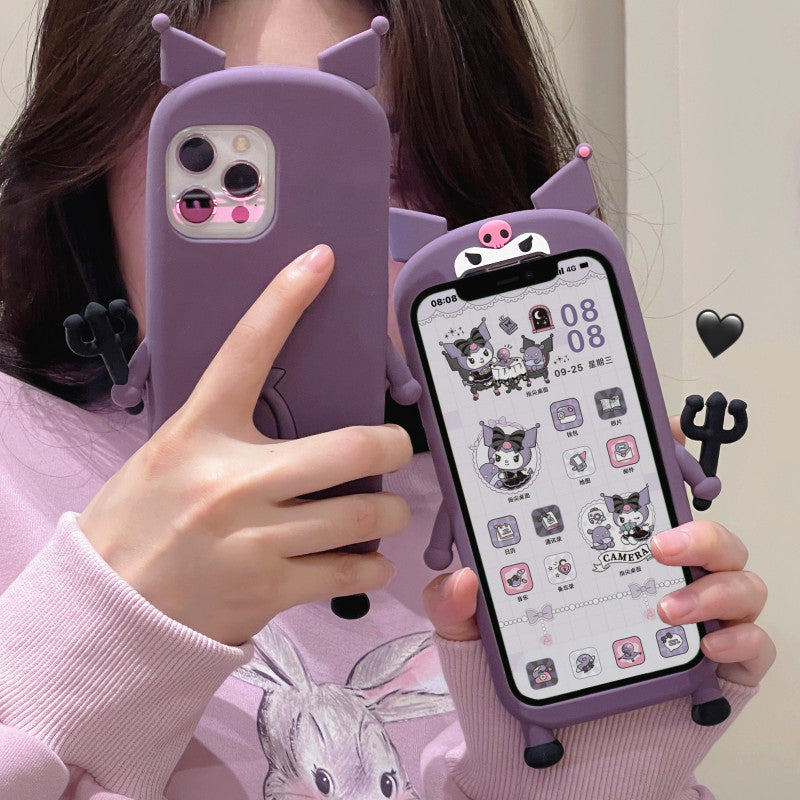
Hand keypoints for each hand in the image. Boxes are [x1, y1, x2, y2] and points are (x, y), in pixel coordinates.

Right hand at [78, 245, 412, 646]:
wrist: (107, 609)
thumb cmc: (137, 523)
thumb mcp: (170, 455)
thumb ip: (222, 429)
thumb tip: (277, 401)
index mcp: (200, 433)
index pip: (247, 349)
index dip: (286, 298)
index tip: (319, 262)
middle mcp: (234, 481)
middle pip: (350, 448)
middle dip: (393, 445)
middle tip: (397, 446)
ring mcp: (256, 538)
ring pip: (362, 514)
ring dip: (389, 511)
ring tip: (385, 510)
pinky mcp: (271, 588)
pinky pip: (350, 571)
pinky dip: (371, 564)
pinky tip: (367, 557)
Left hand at [423, 416, 775, 687]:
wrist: (553, 774)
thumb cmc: (523, 695)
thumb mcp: (474, 644)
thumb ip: (454, 608)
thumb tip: (462, 577)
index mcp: (605, 562)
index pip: (640, 504)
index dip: (659, 464)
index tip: (661, 432)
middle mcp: (655, 584)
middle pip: (705, 535)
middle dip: (698, 528)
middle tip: (660, 538)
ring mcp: (693, 625)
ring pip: (740, 581)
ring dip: (714, 586)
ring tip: (666, 607)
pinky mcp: (719, 674)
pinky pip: (757, 644)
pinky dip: (743, 639)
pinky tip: (707, 647)